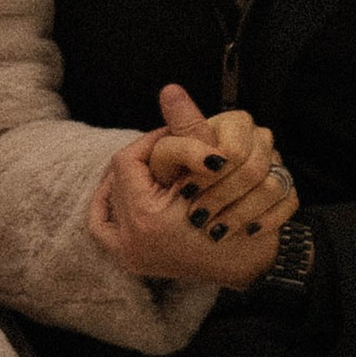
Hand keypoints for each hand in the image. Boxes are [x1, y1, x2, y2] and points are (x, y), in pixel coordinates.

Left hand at [90, 89, 297, 290]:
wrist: (252, 266)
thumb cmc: (241, 217)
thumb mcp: (216, 169)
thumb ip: (190, 132)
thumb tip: (169, 90)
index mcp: (147, 217)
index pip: (127, 160)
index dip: (149, 142)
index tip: (170, 136)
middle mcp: (132, 241)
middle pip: (116, 182)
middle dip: (138, 164)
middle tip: (157, 153)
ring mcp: (130, 256)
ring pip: (107, 206)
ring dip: (123, 185)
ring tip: (143, 171)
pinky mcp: (134, 262)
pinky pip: (102, 230)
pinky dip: (109, 209)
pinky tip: (122, 195)